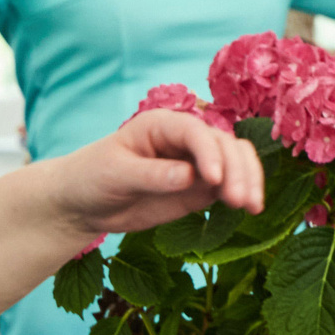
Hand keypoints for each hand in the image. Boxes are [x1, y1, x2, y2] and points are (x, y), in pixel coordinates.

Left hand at [53, 110, 264, 236]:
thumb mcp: (115, 175)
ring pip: (237, 161)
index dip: (210, 154)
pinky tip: (251, 209)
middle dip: (237, 171)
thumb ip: (152, 175)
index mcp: (163, 126)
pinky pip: (232, 183)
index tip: (215, 181)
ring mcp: (197, 162)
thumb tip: (190, 176)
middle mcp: (187, 139)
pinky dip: (245, 192)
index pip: (197, 133)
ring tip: (252, 207)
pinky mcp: (202, 186)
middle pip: (225, 146)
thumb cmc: (91, 178)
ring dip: (249, 181)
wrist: (82, 204)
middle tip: (238, 201)